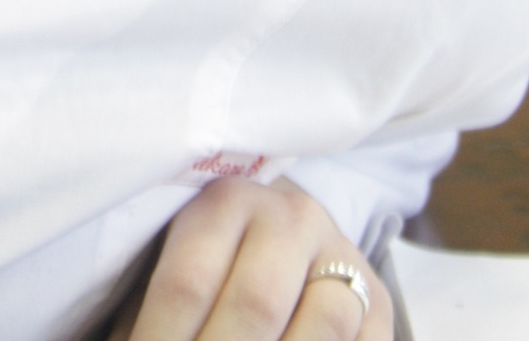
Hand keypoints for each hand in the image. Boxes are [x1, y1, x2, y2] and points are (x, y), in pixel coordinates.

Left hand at [105, 178, 390, 340]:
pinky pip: (361, 340)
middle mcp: (290, 217)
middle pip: (255, 303)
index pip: (188, 280)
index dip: (161, 339)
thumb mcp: (174, 275)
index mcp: (226, 200)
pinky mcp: (381, 304)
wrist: (284, 242)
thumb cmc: (210, 269)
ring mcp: (343, 256)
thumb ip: (148, 315)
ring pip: (322, 322)